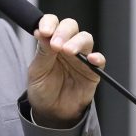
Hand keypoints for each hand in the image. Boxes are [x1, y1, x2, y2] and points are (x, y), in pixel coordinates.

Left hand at [26, 14, 104, 128]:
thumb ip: (42, 52)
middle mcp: (66, 45)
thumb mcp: (37, 72)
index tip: (44, 31)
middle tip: (56, 44)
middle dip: (63, 31)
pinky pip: (99, 61)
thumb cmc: (43, 89)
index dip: (49, 22)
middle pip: (70, 26)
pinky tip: (91, 60)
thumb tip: (41, 32)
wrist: (51, 112)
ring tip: (68, 51)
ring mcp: (80, 57)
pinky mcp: (92, 71)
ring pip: (85, 39)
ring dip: (77, 42)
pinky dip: (97, 58)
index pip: (52, 23)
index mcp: (50, 42)